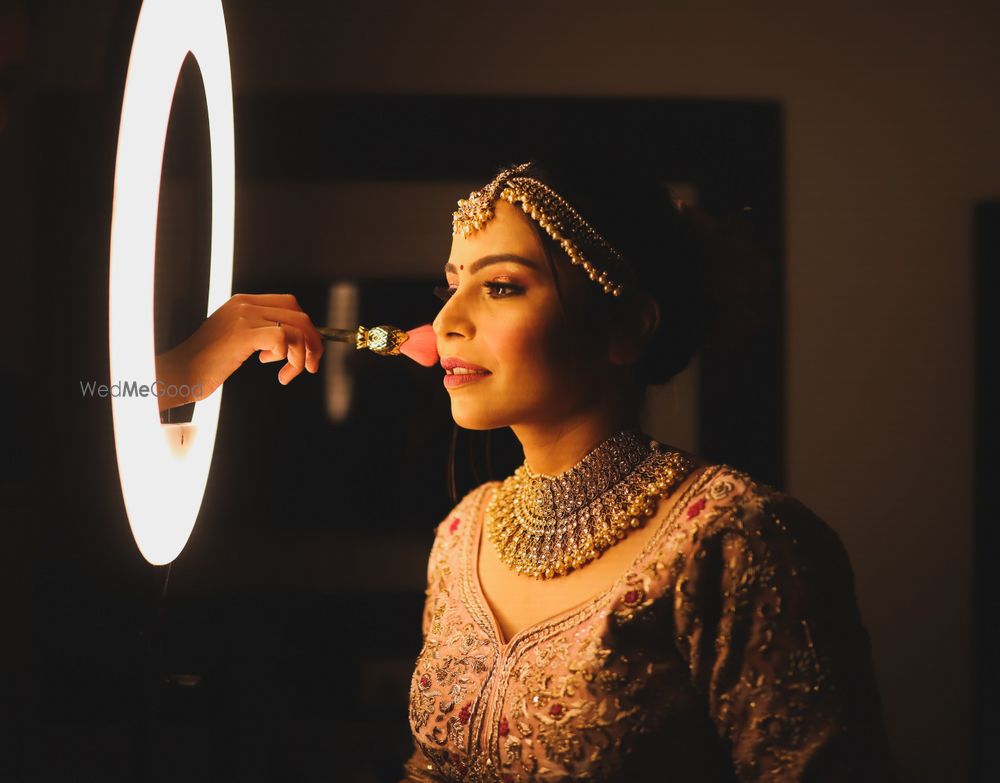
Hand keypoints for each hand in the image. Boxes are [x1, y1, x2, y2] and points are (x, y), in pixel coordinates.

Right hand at [156, 293, 323, 410]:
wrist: (179, 374)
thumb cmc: (206, 364)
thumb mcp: (235, 339)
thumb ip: (259, 332)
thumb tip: (292, 341)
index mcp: (243, 302)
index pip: (290, 303)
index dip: (306, 328)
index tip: (308, 352)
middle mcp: (245, 304)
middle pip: (299, 315)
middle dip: (313, 342)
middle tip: (310, 366)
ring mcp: (243, 317)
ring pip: (296, 328)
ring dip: (302, 356)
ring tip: (288, 374)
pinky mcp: (242, 334)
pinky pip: (283, 338)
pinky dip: (290, 359)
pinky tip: (278, 374)